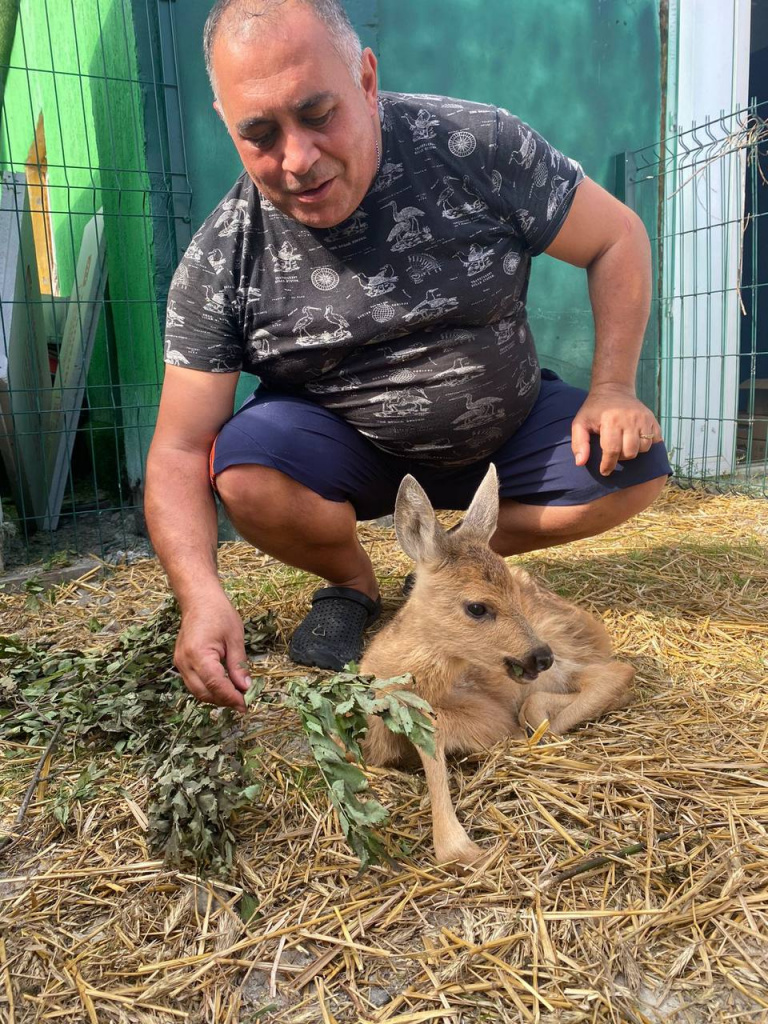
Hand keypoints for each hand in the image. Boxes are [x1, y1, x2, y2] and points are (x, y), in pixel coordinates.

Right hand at [173, 592, 250, 711]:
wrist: (199, 599)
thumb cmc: (218, 613)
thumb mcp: (235, 638)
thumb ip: (238, 665)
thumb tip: (245, 688)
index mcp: (198, 654)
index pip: (215, 685)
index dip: (230, 697)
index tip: (245, 705)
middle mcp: (185, 662)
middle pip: (204, 693)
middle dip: (224, 700)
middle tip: (243, 702)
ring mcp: (180, 663)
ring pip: (197, 691)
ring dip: (215, 697)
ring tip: (235, 696)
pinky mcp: (180, 662)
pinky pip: (194, 683)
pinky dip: (208, 689)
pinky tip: (223, 687)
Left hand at [571, 384, 662, 475]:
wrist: (613, 389)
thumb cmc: (595, 410)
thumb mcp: (580, 423)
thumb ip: (579, 443)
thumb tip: (580, 463)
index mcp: (611, 420)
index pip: (612, 451)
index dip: (608, 465)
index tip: (604, 471)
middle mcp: (630, 419)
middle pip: (630, 452)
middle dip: (620, 458)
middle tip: (613, 453)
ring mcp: (644, 419)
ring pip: (643, 448)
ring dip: (633, 452)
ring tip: (623, 446)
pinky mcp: (652, 419)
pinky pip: (654, 441)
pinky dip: (645, 445)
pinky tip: (635, 441)